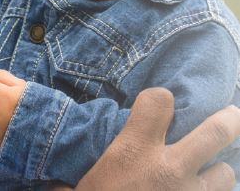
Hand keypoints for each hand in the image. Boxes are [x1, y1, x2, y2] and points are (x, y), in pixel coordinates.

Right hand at [55, 88, 239, 190]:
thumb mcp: (76, 185)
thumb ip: (79, 168)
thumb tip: (60, 173)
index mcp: (134, 151)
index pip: (159, 101)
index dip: (158, 100)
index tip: (156, 106)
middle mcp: (170, 167)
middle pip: (216, 131)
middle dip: (227, 120)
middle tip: (231, 115)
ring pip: (225, 173)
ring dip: (216, 173)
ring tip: (207, 174)